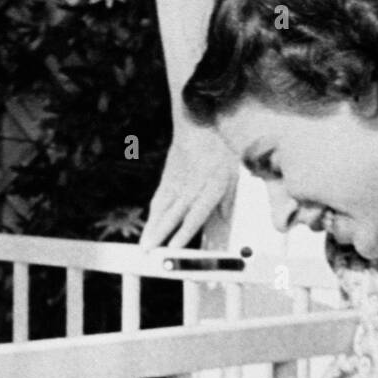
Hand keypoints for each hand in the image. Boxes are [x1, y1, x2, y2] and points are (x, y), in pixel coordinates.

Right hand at [140, 121, 236, 248]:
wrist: (196, 126)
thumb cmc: (218, 152)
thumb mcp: (232, 173)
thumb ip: (228, 199)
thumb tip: (225, 220)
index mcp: (210, 186)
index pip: (195, 213)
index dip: (183, 231)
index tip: (173, 247)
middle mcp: (191, 186)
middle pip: (173, 214)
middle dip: (160, 234)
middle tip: (148, 251)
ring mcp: (176, 183)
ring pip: (162, 209)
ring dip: (152, 228)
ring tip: (144, 245)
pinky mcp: (167, 179)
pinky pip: (159, 200)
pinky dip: (153, 216)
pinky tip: (149, 227)